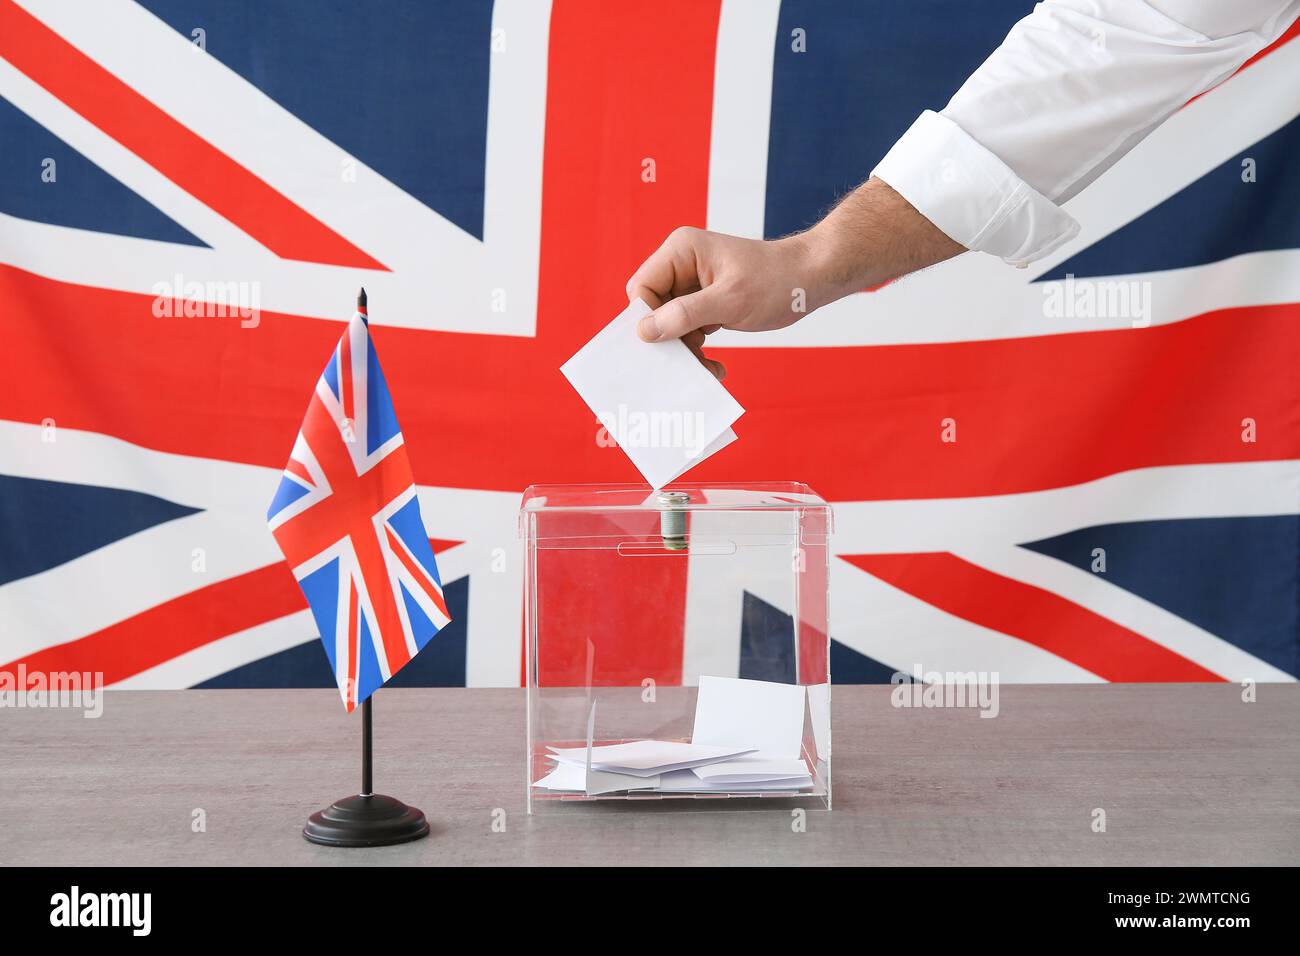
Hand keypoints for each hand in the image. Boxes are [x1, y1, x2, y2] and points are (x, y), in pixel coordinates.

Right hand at [626, 228, 819, 380]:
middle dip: (668, 339)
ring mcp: (693, 285)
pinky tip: (715, 365)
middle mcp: (682, 265)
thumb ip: (685, 315)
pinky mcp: (705, 303)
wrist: (812, 281)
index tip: (662, 347)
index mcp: (681, 251)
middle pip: (653, 309)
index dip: (647, 319)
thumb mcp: (730, 301)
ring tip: (708, 369)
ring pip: (670, 325)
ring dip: (686, 351)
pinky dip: (698, 350)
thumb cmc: (777, 282)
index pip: (642, 288)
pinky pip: (688, 330)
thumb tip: (644, 331)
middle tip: (687, 364)